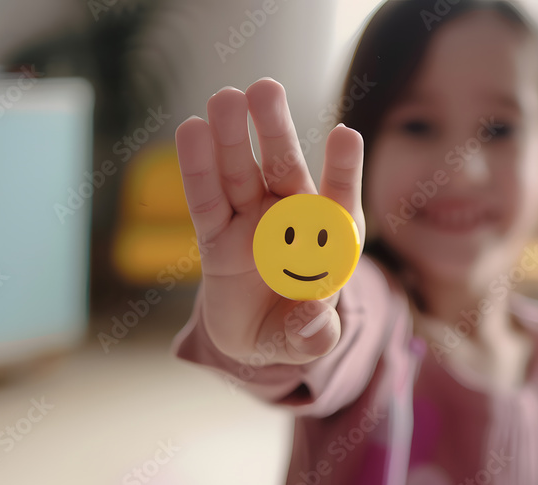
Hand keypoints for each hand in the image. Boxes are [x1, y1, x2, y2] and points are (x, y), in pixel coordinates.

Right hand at [175, 78, 364, 364]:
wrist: (254, 339)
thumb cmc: (290, 331)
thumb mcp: (304, 342)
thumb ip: (313, 333)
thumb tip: (314, 318)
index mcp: (327, 244)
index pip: (337, 202)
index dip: (342, 171)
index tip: (345, 136)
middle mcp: (291, 223)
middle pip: (284, 171)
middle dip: (276, 131)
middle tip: (266, 89)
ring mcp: (251, 223)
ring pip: (242, 174)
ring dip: (233, 138)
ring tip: (225, 98)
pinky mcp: (216, 235)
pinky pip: (206, 200)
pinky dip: (198, 169)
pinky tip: (192, 131)